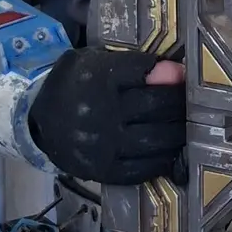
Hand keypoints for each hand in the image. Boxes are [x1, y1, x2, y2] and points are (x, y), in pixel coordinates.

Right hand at [28, 49, 185, 184]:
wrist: (39, 123)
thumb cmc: (75, 85)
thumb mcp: (95, 61)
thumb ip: (133, 64)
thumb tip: (175, 71)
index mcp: (96, 78)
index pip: (145, 71)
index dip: (170, 73)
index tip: (182, 75)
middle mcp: (100, 112)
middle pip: (157, 105)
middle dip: (180, 102)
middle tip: (191, 102)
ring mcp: (102, 145)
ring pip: (157, 138)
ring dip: (178, 131)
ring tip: (185, 125)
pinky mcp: (104, 170)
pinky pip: (144, 167)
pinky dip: (164, 158)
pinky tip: (170, 149)